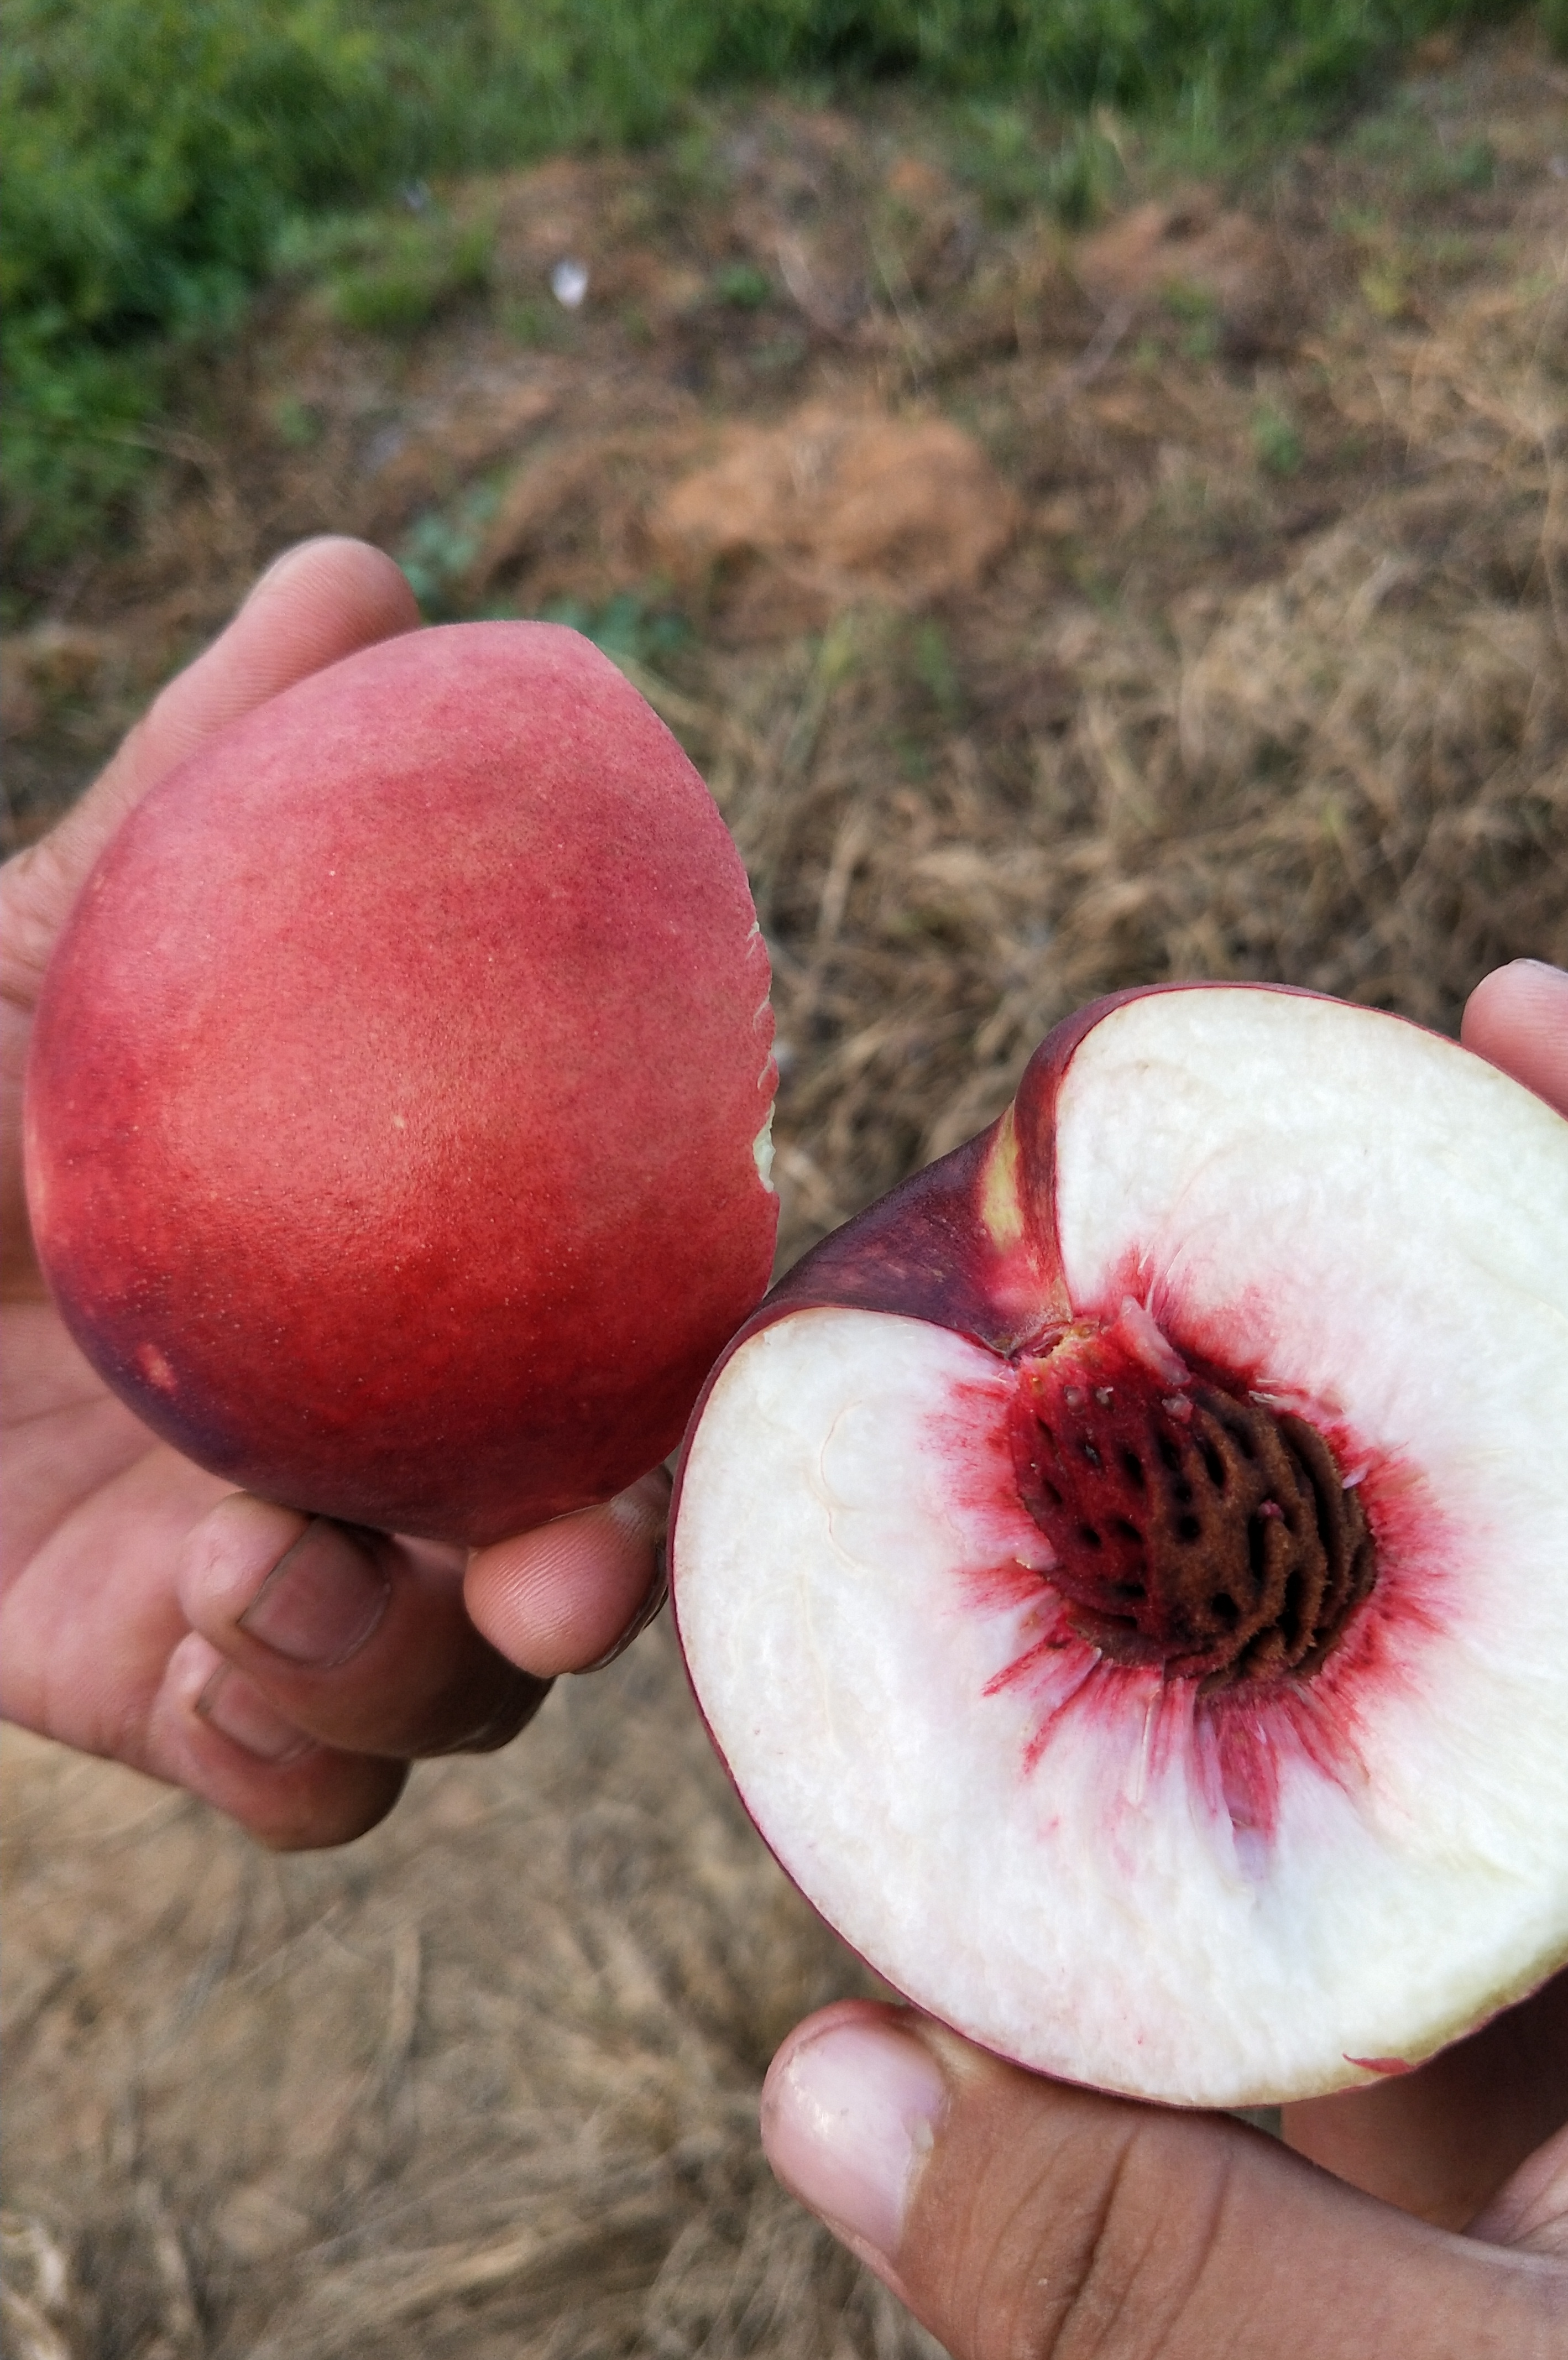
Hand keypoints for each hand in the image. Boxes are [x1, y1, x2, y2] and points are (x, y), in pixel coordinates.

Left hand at [0, 540, 663, 1847]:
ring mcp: (263, 1582)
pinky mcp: (154, 1695)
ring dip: (423, 1666)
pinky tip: (221, 1632)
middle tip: (568, 1575)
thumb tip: (364, 575)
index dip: (682, 1345)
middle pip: (559, 1550)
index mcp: (389, 1278)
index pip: (592, 1331)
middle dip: (598, 1577)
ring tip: (284, 1576)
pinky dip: (305, 1731)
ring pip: (451, 1697)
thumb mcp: (45, 936)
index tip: (709, 1306)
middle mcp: (360, 1438)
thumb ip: (207, 783)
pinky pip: (306, 1784)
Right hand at [759, 965, 1567, 2359]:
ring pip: (1448, 1556)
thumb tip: (833, 2080)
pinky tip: (1026, 1624)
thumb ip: (1180, 2299)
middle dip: (1430, 1222)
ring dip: (1266, 1437)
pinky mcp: (1454, 1960)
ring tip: (1076, 1346)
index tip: (1519, 1019)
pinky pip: (1322, 1732)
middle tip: (1194, 1141)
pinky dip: (1184, 1649)